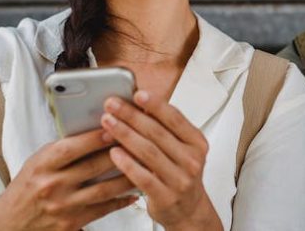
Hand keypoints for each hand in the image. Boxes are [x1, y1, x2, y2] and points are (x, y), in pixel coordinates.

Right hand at [0, 128, 136, 230]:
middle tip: (141, 141)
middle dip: (120, 152)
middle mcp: (52, 186)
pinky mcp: (71, 224)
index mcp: (43, 165)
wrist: (10, 224)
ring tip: (146, 165)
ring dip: (127, 177)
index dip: (96, 137)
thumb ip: (63, 149)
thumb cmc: (27, 188)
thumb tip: (96, 130)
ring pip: (104, 190)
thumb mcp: (37, 162)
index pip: (72, 147)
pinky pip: (103, 210)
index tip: (116, 126)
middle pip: (94, 166)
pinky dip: (121, 200)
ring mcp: (63, 207)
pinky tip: (135, 192)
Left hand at [101, 90, 222, 230]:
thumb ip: (166, 129)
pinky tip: (113, 152)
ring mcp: (180, 179)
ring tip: (108, 123)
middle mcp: (191, 160)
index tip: (137, 94)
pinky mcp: (165, 196)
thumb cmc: (181, 173)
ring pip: (148, 152)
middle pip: (157, 133)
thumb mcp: (182, 149)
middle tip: (112, 105)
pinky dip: (127, 163)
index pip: (175, 118)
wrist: (189, 210)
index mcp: (197, 142)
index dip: (155, 104)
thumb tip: (140, 105)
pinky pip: (142, 177)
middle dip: (132, 116)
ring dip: (125, 134)